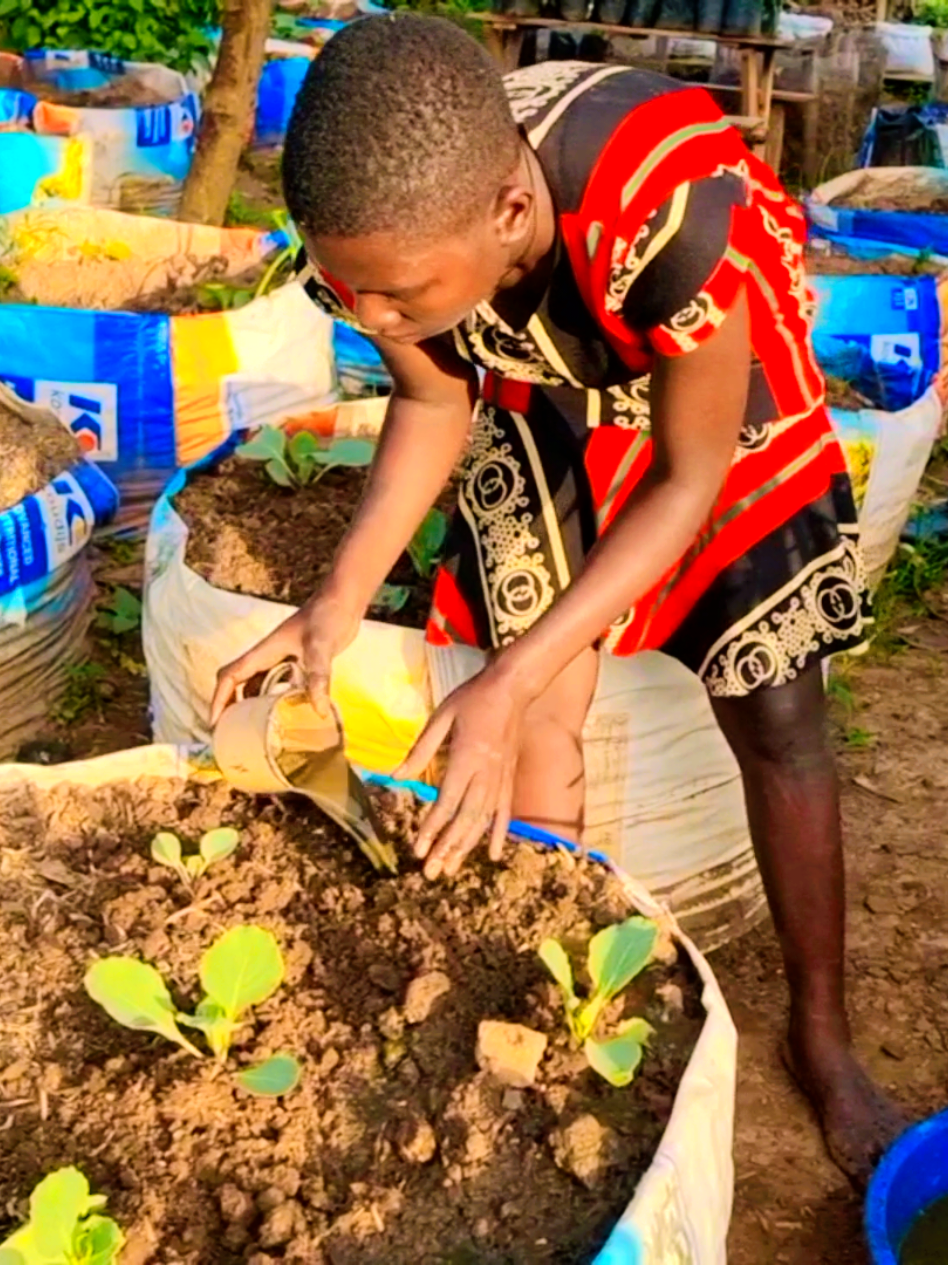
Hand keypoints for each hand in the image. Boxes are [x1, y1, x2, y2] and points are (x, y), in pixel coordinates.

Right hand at [209, 592, 361, 725]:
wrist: (342, 601)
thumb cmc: (326, 618)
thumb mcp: (320, 648)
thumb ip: (318, 677)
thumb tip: (319, 711)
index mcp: (263, 652)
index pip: (230, 677)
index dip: (218, 700)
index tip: (215, 724)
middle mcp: (267, 657)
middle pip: (237, 683)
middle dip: (228, 707)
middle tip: (230, 734)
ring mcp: (280, 659)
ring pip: (256, 686)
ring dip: (250, 706)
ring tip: (251, 732)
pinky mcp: (296, 662)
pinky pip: (276, 685)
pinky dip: (273, 700)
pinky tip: (283, 715)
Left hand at [396, 664, 528, 879]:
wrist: (513, 689)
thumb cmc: (472, 699)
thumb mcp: (442, 718)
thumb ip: (421, 751)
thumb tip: (396, 778)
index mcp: (467, 758)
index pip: (447, 802)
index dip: (432, 828)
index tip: (418, 850)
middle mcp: (486, 774)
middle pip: (466, 819)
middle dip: (448, 847)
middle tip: (431, 872)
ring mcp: (501, 779)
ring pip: (484, 820)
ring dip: (467, 846)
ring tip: (451, 868)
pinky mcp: (510, 779)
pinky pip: (505, 812)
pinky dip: (500, 834)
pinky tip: (494, 855)